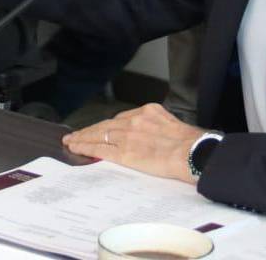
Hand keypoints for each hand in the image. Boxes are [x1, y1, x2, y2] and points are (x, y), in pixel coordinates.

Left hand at [61, 103, 202, 182]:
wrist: (194, 153)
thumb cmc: (191, 144)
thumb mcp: (173, 125)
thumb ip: (157, 126)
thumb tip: (152, 136)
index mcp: (148, 111)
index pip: (121, 119)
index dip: (107, 125)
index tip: (99, 128)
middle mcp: (135, 120)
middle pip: (106, 124)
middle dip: (90, 129)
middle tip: (75, 134)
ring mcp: (129, 135)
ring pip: (100, 134)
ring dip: (83, 138)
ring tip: (71, 141)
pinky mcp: (126, 152)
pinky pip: (101, 149)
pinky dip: (87, 147)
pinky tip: (78, 148)